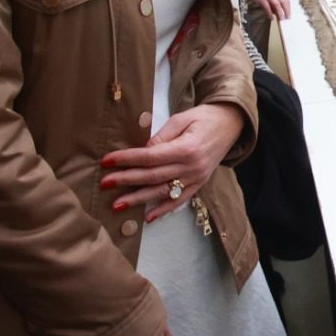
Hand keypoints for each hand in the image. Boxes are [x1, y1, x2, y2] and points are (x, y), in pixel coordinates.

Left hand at [101, 103, 244, 221]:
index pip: (150, 157)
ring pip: (162, 192)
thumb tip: (141, 152)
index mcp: (186, 148)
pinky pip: (180, 200)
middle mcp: (192, 167)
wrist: (231, 124)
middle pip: (153, 176)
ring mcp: (196, 178)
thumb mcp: (181, 119)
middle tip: (105, 183)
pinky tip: (148, 217)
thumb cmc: (203, 118)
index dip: (127, 159)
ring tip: (117, 205)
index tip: (107, 161)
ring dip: (139, 199)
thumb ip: (161, 137)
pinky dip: (164, 210)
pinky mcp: (199, 184)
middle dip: (126, 180)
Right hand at [248, 0, 290, 19]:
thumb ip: (275, 5)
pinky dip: (270, 13)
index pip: (286, 0)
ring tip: (281, 19)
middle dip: (286, 10)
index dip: (289, 8)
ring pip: (276, 4)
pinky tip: (271, 18)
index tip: (289, 15)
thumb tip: (278, 14)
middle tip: (287, 19)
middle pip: (283, 2)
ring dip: (280, 12)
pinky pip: (267, 6)